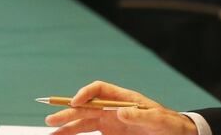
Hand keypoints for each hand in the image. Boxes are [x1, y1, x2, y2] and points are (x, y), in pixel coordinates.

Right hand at [46, 81, 196, 134]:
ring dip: (67, 125)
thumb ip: (141, 115)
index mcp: (124, 97)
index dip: (85, 93)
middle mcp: (113, 107)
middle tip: (50, 119)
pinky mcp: (109, 133)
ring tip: (51, 132)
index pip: (99, 89)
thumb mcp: (158, 120)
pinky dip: (75, 133)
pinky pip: (88, 131)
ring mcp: (110, 121)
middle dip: (68, 112)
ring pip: (83, 120)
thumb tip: (121, 111)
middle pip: (86, 106)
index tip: (75, 103)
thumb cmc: (169, 125)